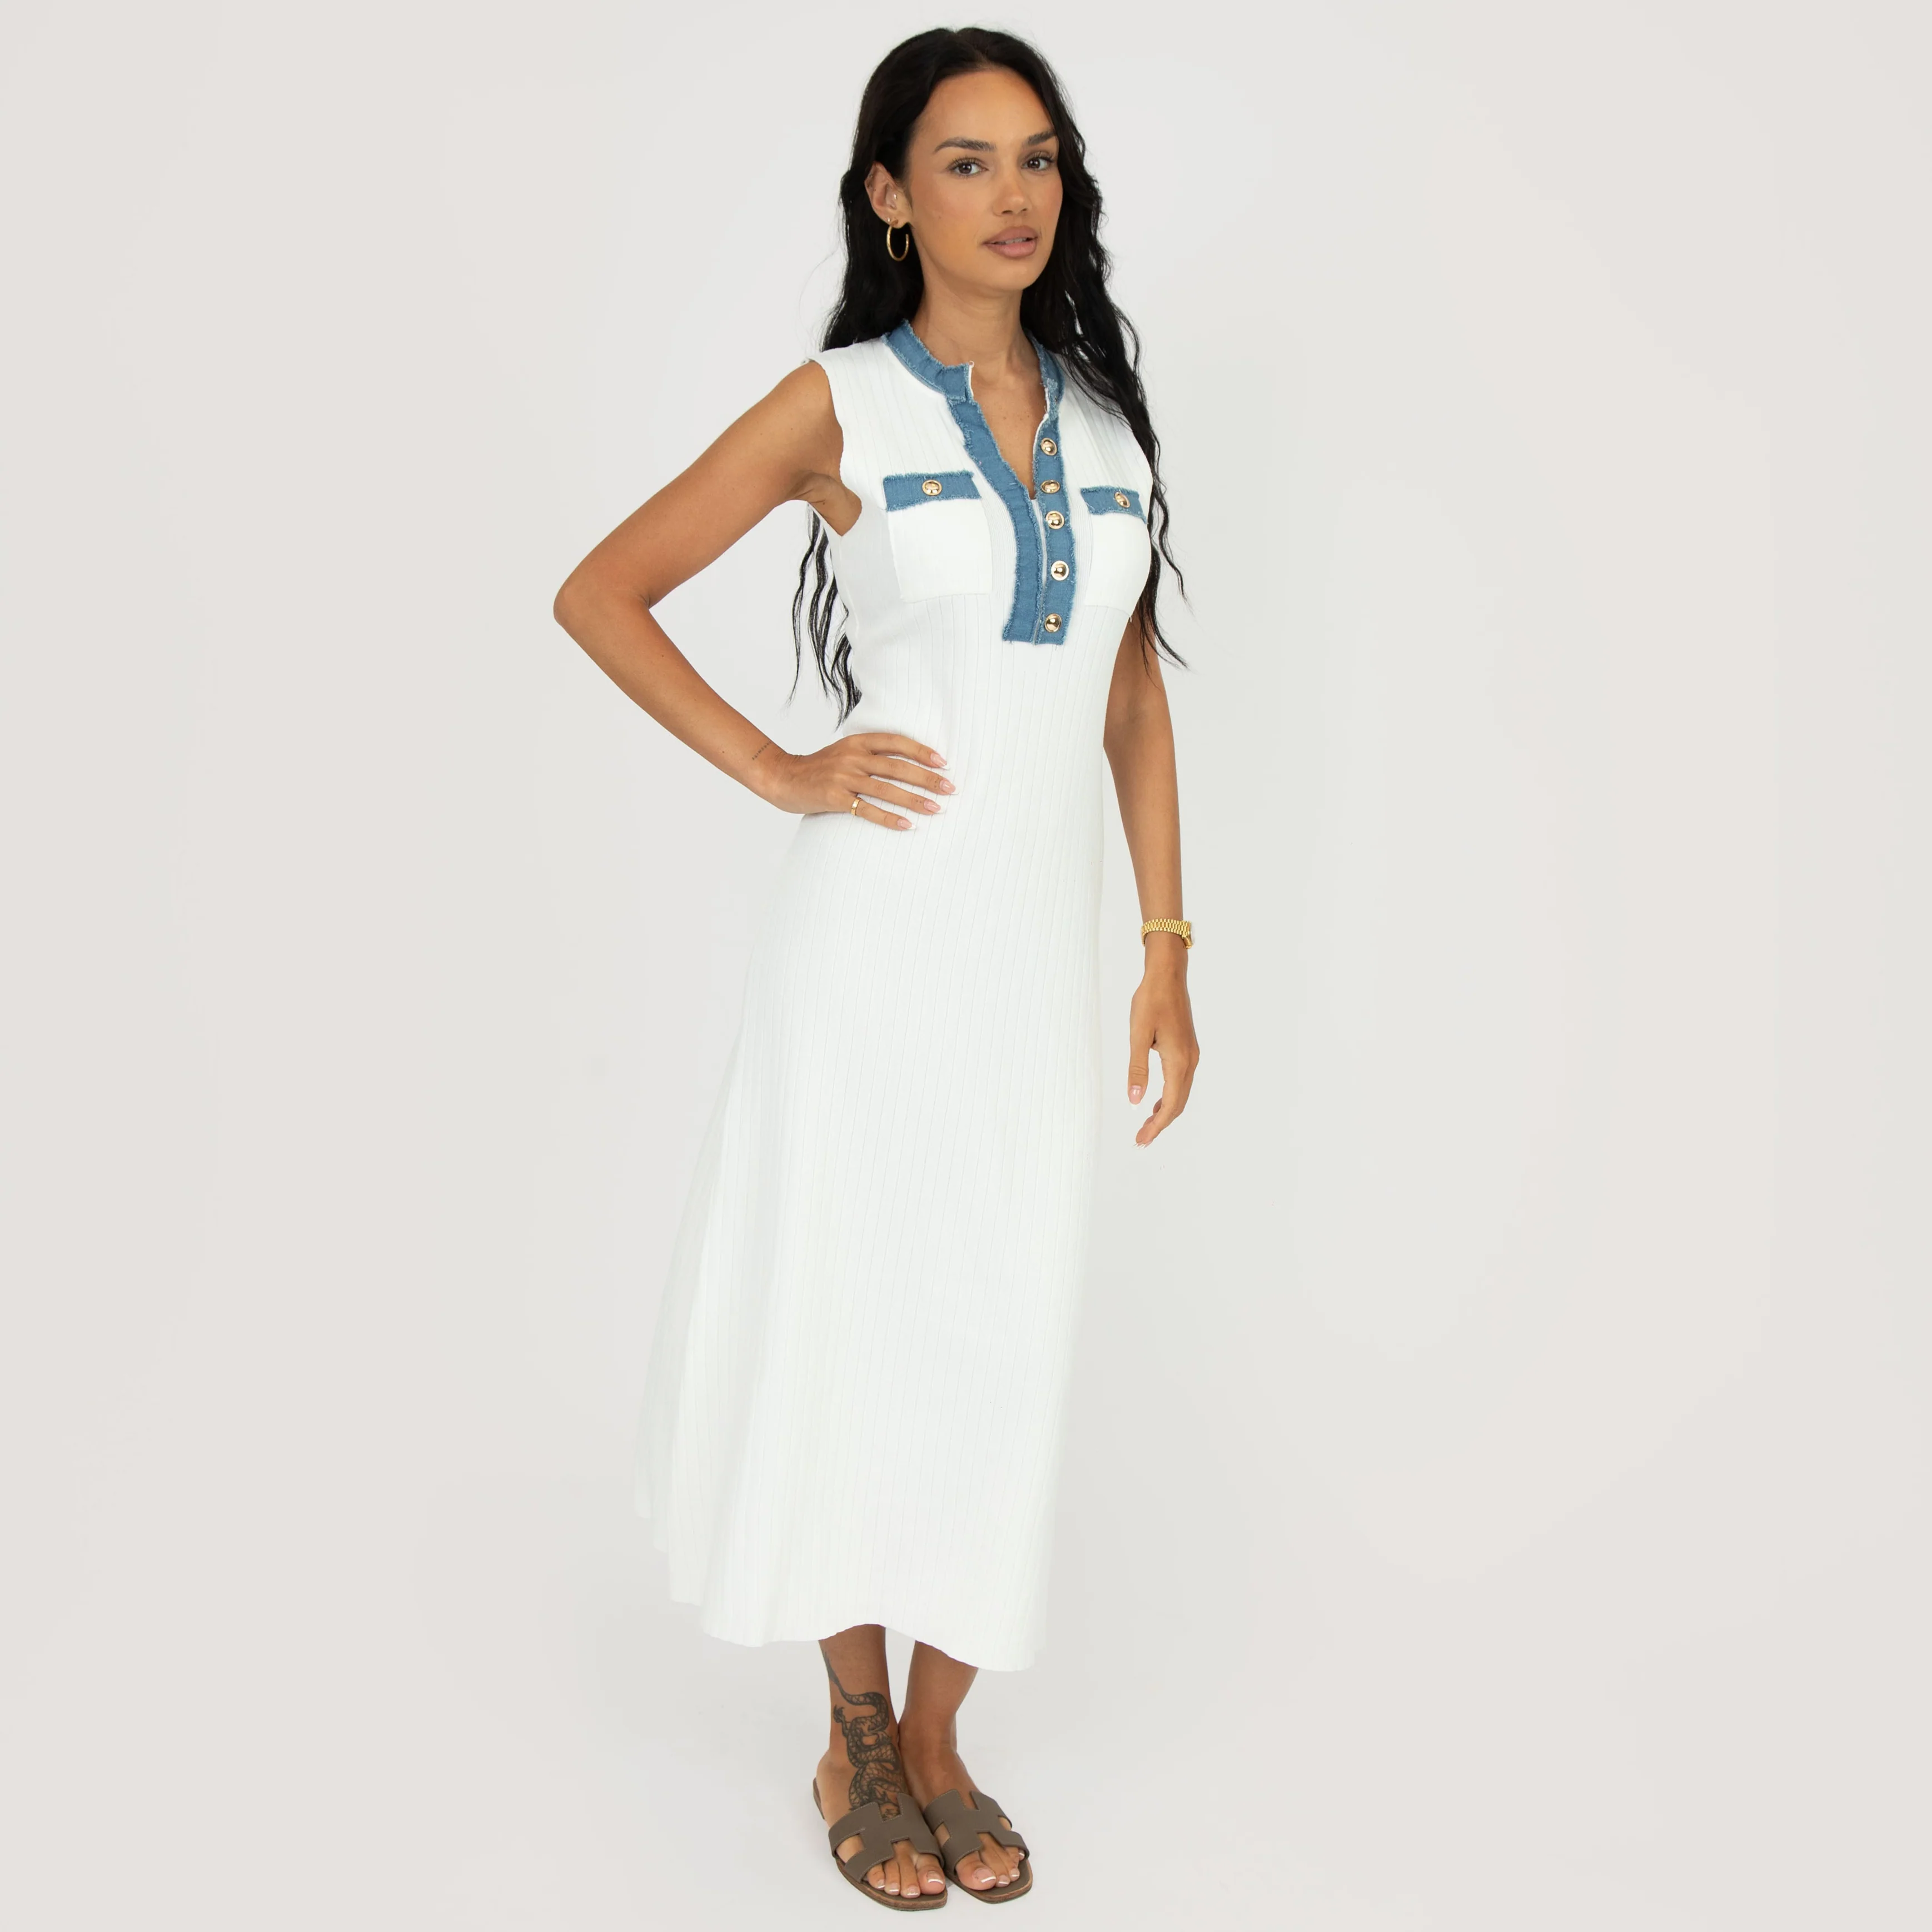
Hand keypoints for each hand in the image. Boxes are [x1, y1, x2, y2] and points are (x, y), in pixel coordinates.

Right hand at [752, 732, 952, 828]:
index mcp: (857, 741)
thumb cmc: (819, 768)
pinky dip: (888, 818)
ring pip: (885, 789)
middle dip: (926, 778)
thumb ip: (870, 753)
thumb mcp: (844, 751)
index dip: (920, 751)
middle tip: (950, 788)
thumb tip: (907, 762)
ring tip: (936, 808)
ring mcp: (842, 777)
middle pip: (897, 766)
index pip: (895, 742)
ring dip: (914, 799)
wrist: (782, 777)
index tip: (943, 762)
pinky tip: (906, 826)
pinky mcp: (833, 797)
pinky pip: (867, 810)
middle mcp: (852, 757)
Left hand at [1127, 944, 1198, 1145]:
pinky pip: (1182, 1081)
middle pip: (1178, 1104)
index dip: (1156, 1126)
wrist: (1168, 975)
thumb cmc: (1151, 1001)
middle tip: (1141, 1139)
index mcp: (1178, 1061)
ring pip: (1182, 1094)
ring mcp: (1191, 1055)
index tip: (1141, 1140)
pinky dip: (1170, 1096)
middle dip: (1160, 1124)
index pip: (1169, 1105)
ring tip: (1147, 1125)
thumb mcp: (1138, 1035)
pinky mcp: (1188, 1048)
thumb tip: (1135, 1101)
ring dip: (1166, 1111)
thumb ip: (1137, 1069)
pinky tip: (1156, 1100)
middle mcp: (1190, 1061)